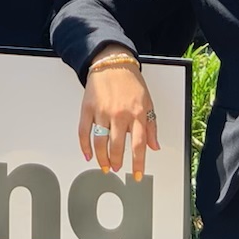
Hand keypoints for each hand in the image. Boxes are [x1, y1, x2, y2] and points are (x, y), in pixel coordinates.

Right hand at [78, 55, 159, 180]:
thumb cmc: (131, 82)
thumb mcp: (148, 103)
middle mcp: (119, 114)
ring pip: (100, 142)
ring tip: (104, 166)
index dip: (137, 163)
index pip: (138, 145)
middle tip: (116, 169)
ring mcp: (102, 111)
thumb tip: (154, 146)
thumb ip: (151, 126)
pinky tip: (88, 155)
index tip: (136, 175)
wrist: (112, 62)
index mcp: (136, 114)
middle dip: (116, 162)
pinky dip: (84, 146)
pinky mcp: (88, 108)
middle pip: (117, 146)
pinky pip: (84, 131)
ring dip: (102, 158)